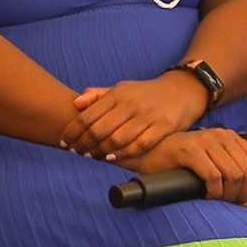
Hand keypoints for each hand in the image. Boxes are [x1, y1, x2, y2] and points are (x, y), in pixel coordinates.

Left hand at [65, 71, 202, 163]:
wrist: (183, 90)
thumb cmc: (147, 93)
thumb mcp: (123, 88)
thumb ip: (98, 95)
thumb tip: (76, 103)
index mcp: (118, 94)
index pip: (88, 114)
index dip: (73, 130)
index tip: (64, 141)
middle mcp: (131, 104)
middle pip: (100, 129)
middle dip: (84, 144)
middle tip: (76, 152)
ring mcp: (148, 116)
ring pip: (117, 138)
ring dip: (100, 151)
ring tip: (92, 156)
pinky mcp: (163, 126)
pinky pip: (140, 144)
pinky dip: (124, 153)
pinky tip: (112, 158)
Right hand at [171, 126, 246, 207]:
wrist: (149, 153)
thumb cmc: (181, 163)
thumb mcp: (214, 171)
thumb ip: (237, 185)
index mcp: (231, 138)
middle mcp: (222, 136)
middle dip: (242, 194)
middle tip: (228, 202)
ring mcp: (206, 141)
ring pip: (234, 175)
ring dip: (228, 195)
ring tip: (217, 199)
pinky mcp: (191, 150)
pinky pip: (213, 176)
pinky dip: (213, 192)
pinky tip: (206, 195)